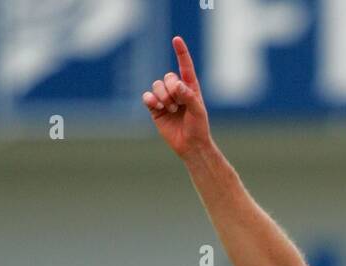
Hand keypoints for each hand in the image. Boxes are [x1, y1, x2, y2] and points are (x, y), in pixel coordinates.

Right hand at [142, 35, 210, 159]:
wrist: (190, 146)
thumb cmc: (198, 128)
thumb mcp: (198, 111)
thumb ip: (189, 96)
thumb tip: (176, 84)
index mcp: (190, 87)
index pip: (185, 66)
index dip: (180, 52)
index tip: (176, 39)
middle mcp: (176, 90)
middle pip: (167, 77)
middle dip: (171, 89)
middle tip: (178, 104)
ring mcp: (165, 99)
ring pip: (156, 85)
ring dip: (163, 96)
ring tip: (170, 109)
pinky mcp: (155, 109)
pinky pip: (147, 97)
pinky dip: (150, 99)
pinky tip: (157, 105)